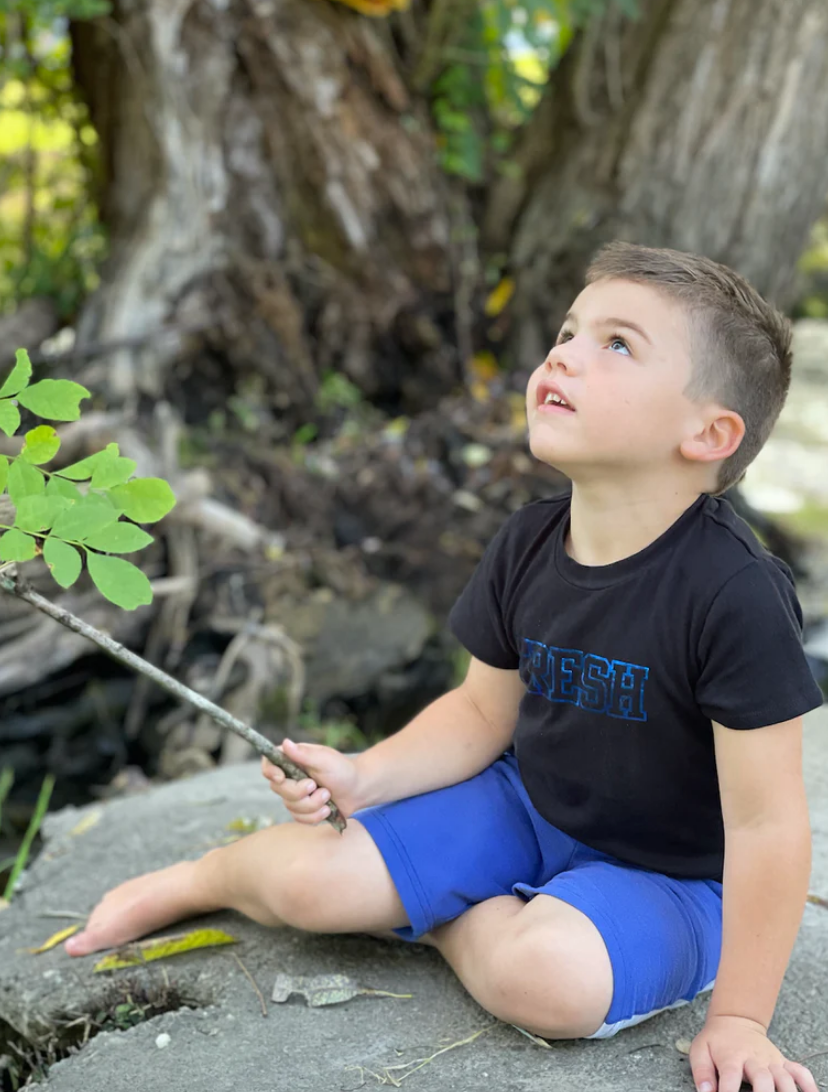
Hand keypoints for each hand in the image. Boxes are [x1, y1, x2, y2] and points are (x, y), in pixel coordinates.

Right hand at [261, 738, 362, 823]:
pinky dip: (315, 816)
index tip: (281, 777)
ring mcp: (294, 795)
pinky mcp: (302, 811)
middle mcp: (290, 777)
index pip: (269, 763)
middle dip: (300, 792)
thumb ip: (304, 754)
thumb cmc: (342, 769)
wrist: (357, 789)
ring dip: (313, 804)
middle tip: (317, 786)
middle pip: (278, 789)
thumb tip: (285, 743)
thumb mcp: (325, 759)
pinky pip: (300, 819)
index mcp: (292, 760)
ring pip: (290, 806)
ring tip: (328, 796)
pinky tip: (327, 809)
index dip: (270, 771)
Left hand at [690, 1015, 818, 1091]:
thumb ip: (701, 1072)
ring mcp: (770, 1060)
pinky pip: (800, 1072)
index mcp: (731, 1056)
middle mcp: (753, 1058)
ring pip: (783, 1077)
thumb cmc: (716, 1040)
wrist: (735, 1020)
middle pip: (762, 1079)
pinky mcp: (782, 1062)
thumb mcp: (700, 1049)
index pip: (730, 1075)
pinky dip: (808, 1084)